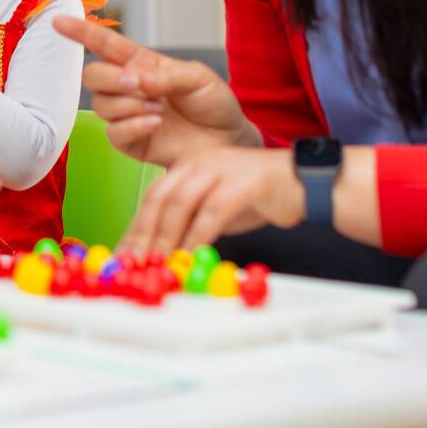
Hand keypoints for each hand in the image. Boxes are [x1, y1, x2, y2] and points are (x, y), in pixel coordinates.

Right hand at [52, 17, 258, 167]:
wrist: (227, 140)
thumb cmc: (214, 103)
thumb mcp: (199, 78)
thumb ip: (168, 76)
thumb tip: (138, 79)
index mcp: (142, 63)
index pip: (105, 45)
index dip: (81, 32)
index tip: (59, 22)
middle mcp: (128, 87)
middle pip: (93, 75)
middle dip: (111, 78)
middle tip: (139, 85)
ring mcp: (127, 114)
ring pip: (101, 105)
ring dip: (128, 105)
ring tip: (159, 110)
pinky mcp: (130, 141)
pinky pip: (114, 132)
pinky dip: (133, 126)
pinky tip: (156, 124)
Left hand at [123, 146, 303, 254]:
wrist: (303, 183)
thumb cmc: (258, 198)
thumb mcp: (215, 209)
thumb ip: (190, 224)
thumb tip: (163, 253)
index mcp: (187, 166)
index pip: (153, 198)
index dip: (136, 228)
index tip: (123, 256)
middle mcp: (198, 163)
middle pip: (159, 200)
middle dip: (142, 235)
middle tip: (131, 264)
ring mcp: (219, 170)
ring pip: (180, 205)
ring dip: (165, 238)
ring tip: (155, 264)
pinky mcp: (241, 184)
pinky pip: (211, 213)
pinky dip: (196, 238)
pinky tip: (189, 257)